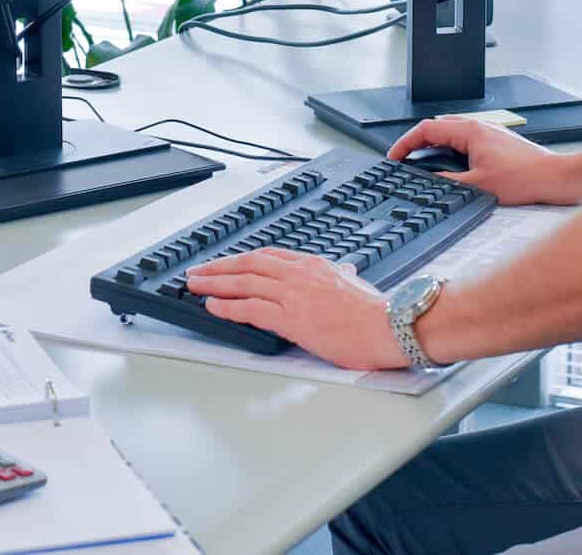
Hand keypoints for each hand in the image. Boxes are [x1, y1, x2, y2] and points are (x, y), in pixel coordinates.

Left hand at [185, 248, 407, 370]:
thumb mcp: (355, 282)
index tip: (225, 263)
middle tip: (197, 270)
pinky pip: (250, 309)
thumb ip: (342, 274)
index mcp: (314, 264)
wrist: (387, 326)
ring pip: (243, 283)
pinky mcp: (291, 319)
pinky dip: (227, 307)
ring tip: (194, 285)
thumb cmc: (375, 311)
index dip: (241, 259)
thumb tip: (343, 270)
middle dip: (218, 267)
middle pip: (248, 264)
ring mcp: (293, 295)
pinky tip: (212, 306)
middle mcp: (299, 274)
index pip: (268, 256)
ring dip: (214, 283)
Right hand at [388, 117, 565, 205]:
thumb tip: (428, 183)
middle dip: (417, 143)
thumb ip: (448, 182)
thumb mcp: (478, 185)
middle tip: (405, 160)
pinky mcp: (497, 144)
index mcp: (470, 131)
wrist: (554, 178)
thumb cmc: (525, 178)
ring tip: (424, 165)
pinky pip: (466, 141)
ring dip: (435, 147)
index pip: (427, 128)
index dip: (406, 142)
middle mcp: (480, 127)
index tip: (395, 156)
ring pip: (452, 134)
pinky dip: (451, 151)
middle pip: (438, 128)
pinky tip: (453, 167)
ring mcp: (489, 134)